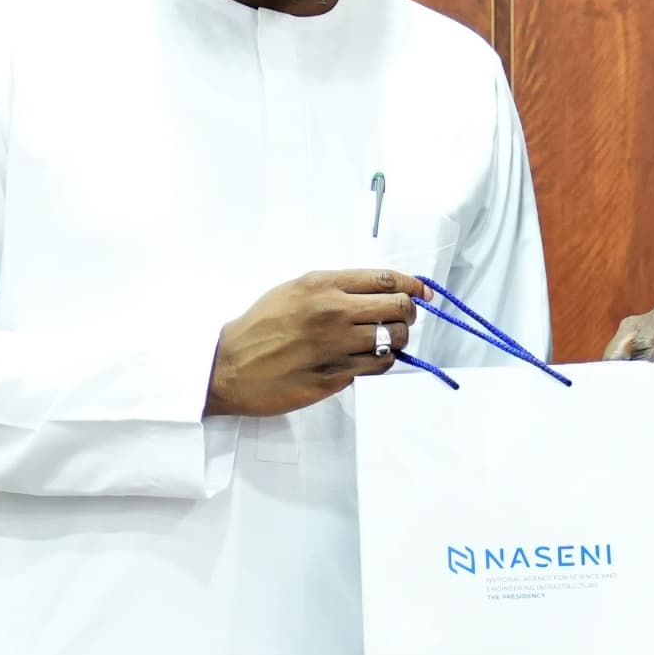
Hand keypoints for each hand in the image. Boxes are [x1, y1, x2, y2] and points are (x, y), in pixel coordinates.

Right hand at [205, 269, 426, 418]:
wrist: (230, 364)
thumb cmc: (260, 325)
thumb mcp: (294, 290)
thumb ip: (335, 287)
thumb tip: (377, 291)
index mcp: (324, 284)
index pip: (386, 279)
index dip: (412, 286)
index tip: (423, 293)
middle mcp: (335, 312)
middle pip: (399, 308)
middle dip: (408, 313)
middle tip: (402, 319)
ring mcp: (337, 345)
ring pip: (395, 340)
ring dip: (399, 340)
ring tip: (386, 341)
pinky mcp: (336, 375)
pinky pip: (378, 366)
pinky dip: (382, 361)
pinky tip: (370, 359)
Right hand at [604, 304, 653, 436]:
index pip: (643, 344)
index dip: (644, 372)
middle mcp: (639, 332)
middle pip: (617, 357)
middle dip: (628, 384)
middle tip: (646, 406)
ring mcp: (627, 355)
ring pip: (609, 376)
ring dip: (625, 397)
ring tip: (646, 413)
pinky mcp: (622, 377)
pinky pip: (611, 391)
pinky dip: (621, 405)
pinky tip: (636, 416)